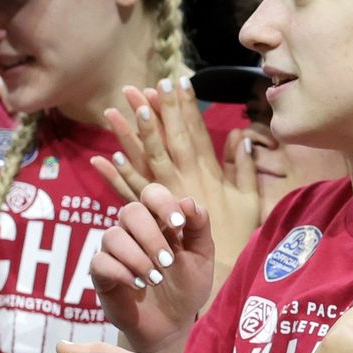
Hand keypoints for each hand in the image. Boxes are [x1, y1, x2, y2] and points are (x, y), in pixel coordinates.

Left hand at [90, 80, 264, 265]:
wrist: (216, 271)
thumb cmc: (237, 235)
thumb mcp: (248, 199)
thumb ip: (242, 167)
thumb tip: (240, 136)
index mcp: (208, 173)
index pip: (195, 131)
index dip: (185, 106)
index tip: (175, 81)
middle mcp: (184, 180)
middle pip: (166, 140)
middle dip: (152, 113)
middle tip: (137, 88)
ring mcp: (164, 197)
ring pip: (144, 160)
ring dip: (127, 136)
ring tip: (111, 112)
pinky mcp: (150, 216)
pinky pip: (130, 193)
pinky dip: (117, 176)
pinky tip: (103, 158)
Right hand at [90, 184, 214, 352]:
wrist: (172, 322)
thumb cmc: (187, 285)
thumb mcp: (202, 257)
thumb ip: (199, 228)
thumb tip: (189, 201)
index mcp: (159, 221)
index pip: (152, 193)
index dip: (163, 203)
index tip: (178, 224)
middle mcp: (133, 231)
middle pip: (130, 211)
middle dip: (151, 236)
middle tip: (168, 262)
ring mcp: (115, 251)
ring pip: (112, 236)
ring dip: (137, 257)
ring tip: (156, 279)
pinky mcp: (101, 273)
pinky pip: (100, 262)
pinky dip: (121, 272)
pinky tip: (138, 285)